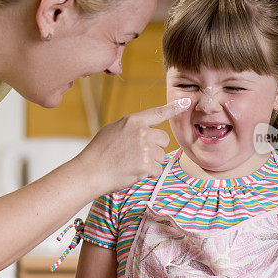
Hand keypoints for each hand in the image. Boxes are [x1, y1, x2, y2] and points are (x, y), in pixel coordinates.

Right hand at [75, 98, 190, 194]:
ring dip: (150, 161)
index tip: (186, 104)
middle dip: (155, 147)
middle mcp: (141, 132)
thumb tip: (145, 129)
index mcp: (133, 121)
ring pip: (161, 155)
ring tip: (131, 163)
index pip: (158, 113)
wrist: (90, 171)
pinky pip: (157, 169)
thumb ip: (132, 127)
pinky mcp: (146, 165)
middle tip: (136, 154)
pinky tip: (133, 172)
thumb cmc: (99, 152)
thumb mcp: (113, 130)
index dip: (174, 108)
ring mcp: (145, 149)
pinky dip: (148, 173)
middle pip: (163, 139)